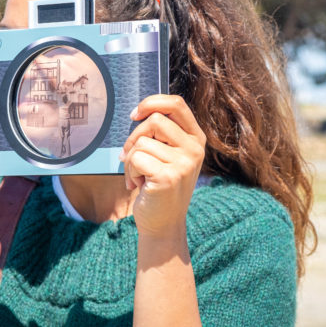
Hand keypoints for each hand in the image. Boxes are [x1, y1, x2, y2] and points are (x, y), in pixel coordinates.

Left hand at [120, 95, 206, 239]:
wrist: (163, 224)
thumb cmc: (159, 185)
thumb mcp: (168, 154)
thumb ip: (161, 133)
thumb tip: (138, 112)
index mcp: (196, 139)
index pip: (176, 103)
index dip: (151, 102)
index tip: (135, 115)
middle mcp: (194, 149)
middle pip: (154, 120)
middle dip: (134, 137)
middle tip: (131, 157)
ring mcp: (184, 163)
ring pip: (141, 142)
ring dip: (130, 160)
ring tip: (139, 176)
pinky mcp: (168, 176)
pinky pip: (136, 158)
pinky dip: (129, 171)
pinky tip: (139, 184)